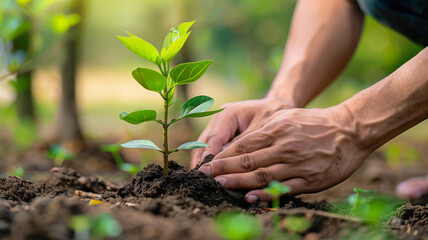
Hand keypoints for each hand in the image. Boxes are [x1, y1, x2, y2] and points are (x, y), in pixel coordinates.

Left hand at [197, 104, 370, 202]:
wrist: (349, 130)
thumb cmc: (315, 123)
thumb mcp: (288, 117)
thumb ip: (266, 130)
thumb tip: (242, 143)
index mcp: (277, 129)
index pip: (244, 144)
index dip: (223, 155)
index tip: (209, 163)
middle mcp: (284, 146)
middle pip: (248, 160)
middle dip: (224, 169)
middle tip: (206, 177)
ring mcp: (297, 164)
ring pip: (262, 175)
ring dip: (239, 182)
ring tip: (221, 185)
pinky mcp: (310, 179)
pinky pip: (283, 188)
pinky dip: (265, 193)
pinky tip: (251, 197)